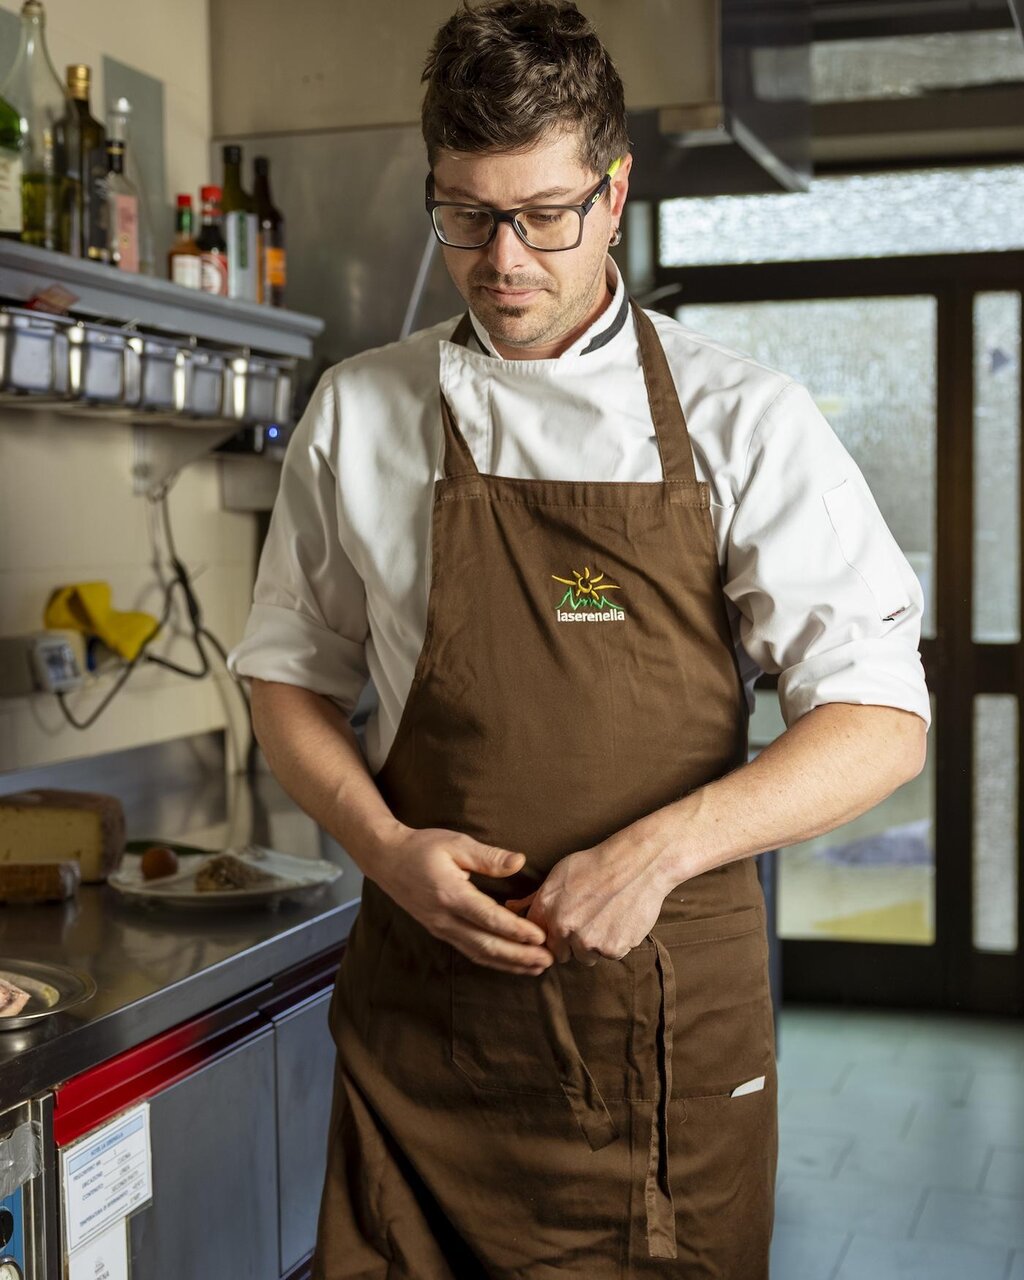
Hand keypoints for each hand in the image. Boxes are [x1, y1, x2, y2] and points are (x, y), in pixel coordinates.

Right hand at [367, 825, 553, 975]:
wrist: (386, 859)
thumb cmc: (421, 847)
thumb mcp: (455, 843)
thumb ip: (488, 856)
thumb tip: (519, 861)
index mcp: (450, 894)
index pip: (488, 917)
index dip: (515, 930)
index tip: (540, 936)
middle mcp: (444, 917)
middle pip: (485, 944)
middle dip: (519, 955)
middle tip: (548, 960)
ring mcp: (440, 928)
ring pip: (478, 953)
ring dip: (509, 963)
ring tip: (537, 968)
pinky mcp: (439, 931)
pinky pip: (469, 951)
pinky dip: (493, 960)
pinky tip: (511, 963)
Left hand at [505, 826, 672, 965]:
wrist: (638, 863)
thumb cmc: (598, 864)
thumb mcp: (559, 873)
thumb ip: (535, 897)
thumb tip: (510, 907)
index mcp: (547, 908)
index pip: (538, 939)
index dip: (551, 935)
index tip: (564, 927)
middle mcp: (564, 928)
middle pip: (562, 954)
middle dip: (572, 943)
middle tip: (589, 920)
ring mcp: (589, 940)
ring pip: (587, 957)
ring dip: (594, 945)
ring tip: (606, 917)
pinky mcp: (612, 949)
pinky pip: (610, 955)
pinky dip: (615, 943)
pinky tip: (620, 919)